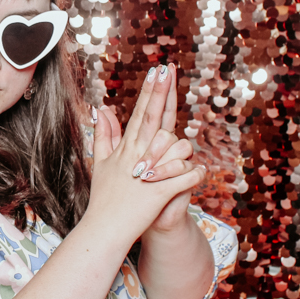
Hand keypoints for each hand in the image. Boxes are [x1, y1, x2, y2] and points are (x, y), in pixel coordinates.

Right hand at [86, 63, 204, 245]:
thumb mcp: (102, 162)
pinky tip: (198, 175)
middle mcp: (137, 154)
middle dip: (160, 92)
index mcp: (127, 147)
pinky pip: (186, 176)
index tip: (157, 71)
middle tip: (167, 70)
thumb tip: (102, 108)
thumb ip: (105, 134)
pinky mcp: (160, 191)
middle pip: (153, 117)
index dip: (150, 91)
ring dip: (181, 154)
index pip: (141, 112)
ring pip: (177, 147)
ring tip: (171, 170)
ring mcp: (149, 172)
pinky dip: (194, 175)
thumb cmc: (105, 197)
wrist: (104, 228)